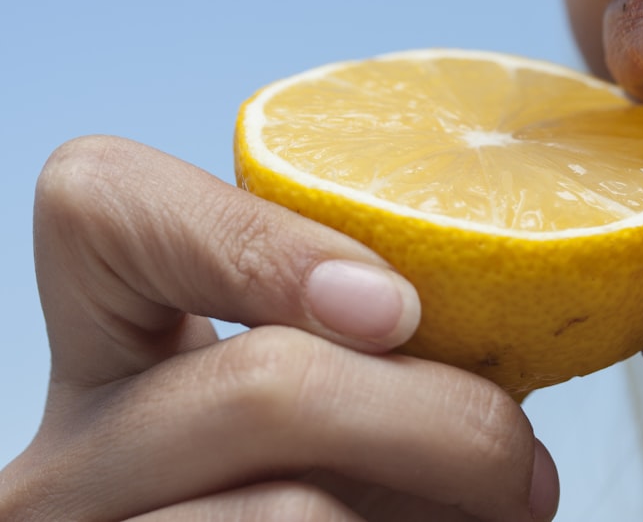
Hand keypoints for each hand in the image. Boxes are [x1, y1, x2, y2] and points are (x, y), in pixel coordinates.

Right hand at [0, 136, 558, 520]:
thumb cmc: (328, 479)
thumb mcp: (318, 393)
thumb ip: (358, 337)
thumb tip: (511, 310)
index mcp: (103, 343)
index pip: (106, 202)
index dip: (261, 240)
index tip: (400, 306)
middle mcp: (71, 447)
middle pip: (263, 383)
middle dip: (444, 419)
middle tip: (521, 459)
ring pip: (294, 510)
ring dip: (440, 500)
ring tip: (499, 505)